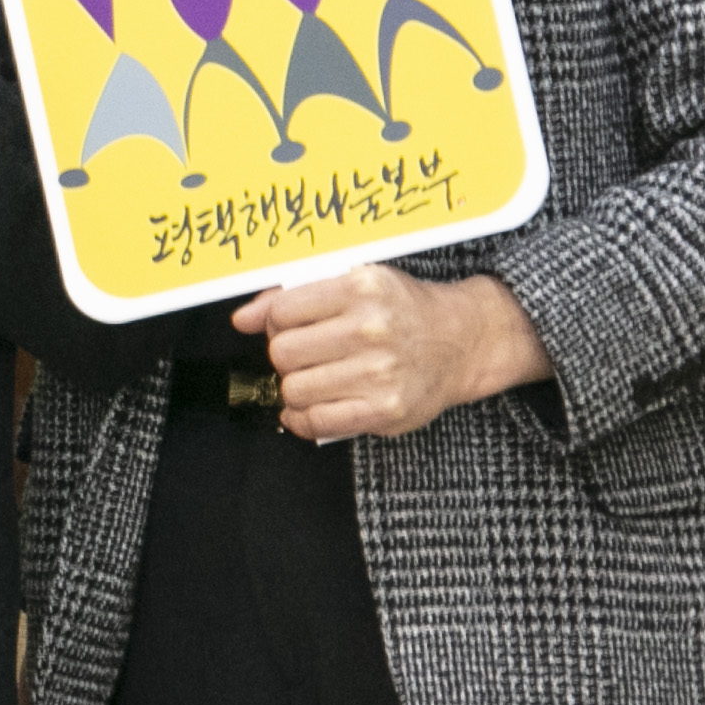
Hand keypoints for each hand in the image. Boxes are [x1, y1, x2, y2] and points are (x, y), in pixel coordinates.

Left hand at [234, 264, 550, 444]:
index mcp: (361, 288)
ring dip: (293, 388)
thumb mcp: (353, 283)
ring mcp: (380, 372)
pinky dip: (301, 420)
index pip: (281, 311)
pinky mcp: (385, 409)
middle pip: (282, 352)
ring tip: (311, 379)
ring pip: (294, 389)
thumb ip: (293, 296)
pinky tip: (307, 409)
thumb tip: (242, 319)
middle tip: (302, 355)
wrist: (461, 341)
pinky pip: (317, 421)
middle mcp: (371, 328)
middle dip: (283, 356)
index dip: (275, 322)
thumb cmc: (401, 310)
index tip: (288, 326)